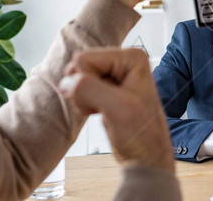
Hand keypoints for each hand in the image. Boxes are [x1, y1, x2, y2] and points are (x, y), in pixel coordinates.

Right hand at [58, 48, 174, 172]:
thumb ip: (90, 90)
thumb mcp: (118, 109)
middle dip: (84, 90)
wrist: (145, 156)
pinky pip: (80, 89)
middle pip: (79, 67)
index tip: (110, 100)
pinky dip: (84, 104)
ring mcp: (115, 74)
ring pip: (77, 78)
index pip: (84, 59)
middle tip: (107, 106)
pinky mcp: (106, 87)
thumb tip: (67, 81)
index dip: (87, 83)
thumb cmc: (142, 134)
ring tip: (106, 110)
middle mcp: (124, 61)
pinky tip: (102, 112)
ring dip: (84, 99)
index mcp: (132, 57)